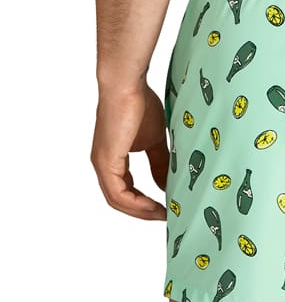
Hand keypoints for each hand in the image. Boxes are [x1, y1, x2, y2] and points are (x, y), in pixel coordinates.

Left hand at [91, 83, 168, 219]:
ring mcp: (102, 165)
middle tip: (166, 216)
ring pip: (118, 200)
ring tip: (163, 214)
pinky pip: (118, 194)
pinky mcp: (105, 162)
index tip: (166, 206)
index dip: (144, 202)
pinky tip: (153, 205)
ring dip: (141, 211)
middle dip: (143, 211)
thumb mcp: (154, 140)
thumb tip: (166, 184)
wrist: (127, 85)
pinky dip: (136, 203)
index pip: (126, 190)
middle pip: (121, 200)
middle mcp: (103, 165)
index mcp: (113, 160)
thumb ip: (159, 162)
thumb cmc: (139, 103)